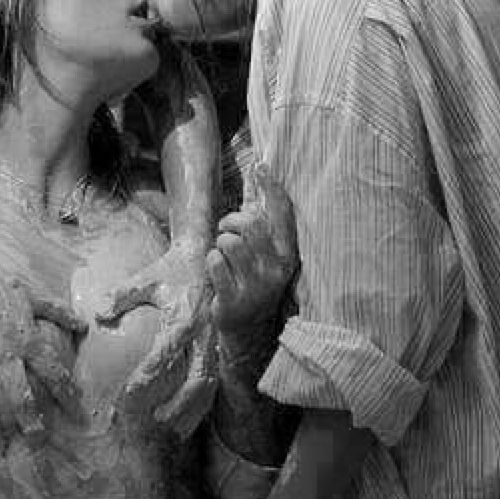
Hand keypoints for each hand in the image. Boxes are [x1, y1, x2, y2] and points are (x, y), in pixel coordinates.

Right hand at [0, 244, 86, 446]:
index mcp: (28, 340)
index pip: (55, 374)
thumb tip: (84, 324)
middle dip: (31, 424)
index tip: (78, 417)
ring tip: (0, 448)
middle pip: (20, 398)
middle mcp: (5, 355)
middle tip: (38, 444)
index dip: (68, 397)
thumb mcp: (31, 297)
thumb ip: (58, 314)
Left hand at [96, 241, 216, 437]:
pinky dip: (204, 401)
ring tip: (175, 430)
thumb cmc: (173, 268)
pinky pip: (215, 378)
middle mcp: (204, 332)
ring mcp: (215, 340)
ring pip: (209, 382)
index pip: (164, 355)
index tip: (128, 396)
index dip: (146, 379)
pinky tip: (191, 418)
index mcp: (184, 316)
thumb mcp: (146, 277)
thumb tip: (97, 315)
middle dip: (179, 403)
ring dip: (194, 408)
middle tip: (157, 421)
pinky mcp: (219, 345)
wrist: (208, 254)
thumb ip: (120, 296)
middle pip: (196, 376)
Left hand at [208, 164, 297, 349]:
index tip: (261, 167)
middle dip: (232, 221)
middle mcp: (275, 270)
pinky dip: (212, 262)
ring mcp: (255, 286)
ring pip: (229, 243)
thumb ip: (266, 228)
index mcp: (287, 257)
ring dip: (220, 244)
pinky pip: (215, 263)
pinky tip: (218, 273)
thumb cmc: (254, 284)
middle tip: (226, 229)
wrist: (248, 331)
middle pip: (251, 224)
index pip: (283, 216)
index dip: (272, 189)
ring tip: (223, 255)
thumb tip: (260, 182)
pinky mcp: (233, 299)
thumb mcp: (268, 259)